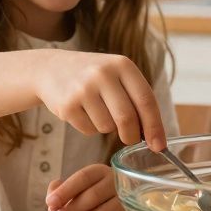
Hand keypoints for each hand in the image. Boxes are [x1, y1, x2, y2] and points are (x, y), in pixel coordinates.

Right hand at [34, 51, 166, 150]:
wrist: (51, 68)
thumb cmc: (94, 77)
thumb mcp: (117, 75)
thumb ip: (136, 99)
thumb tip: (155, 136)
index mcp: (122, 65)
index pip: (146, 100)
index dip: (155, 126)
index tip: (159, 146)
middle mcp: (103, 74)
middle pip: (127, 118)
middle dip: (132, 136)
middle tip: (131, 139)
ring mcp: (83, 89)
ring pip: (107, 127)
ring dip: (107, 128)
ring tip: (97, 111)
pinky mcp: (67, 105)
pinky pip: (89, 130)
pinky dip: (90, 128)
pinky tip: (83, 112)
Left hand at [45, 165, 129, 210]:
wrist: (125, 198)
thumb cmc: (94, 193)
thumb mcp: (77, 186)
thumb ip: (60, 190)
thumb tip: (51, 201)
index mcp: (100, 171)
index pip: (82, 178)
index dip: (65, 191)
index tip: (50, 203)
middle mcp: (117, 181)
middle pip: (94, 195)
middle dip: (72, 209)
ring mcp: (128, 198)